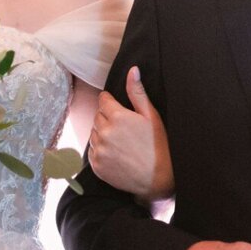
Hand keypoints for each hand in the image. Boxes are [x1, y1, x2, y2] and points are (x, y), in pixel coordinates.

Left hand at [89, 68, 173, 201]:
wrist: (158, 179)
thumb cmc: (158, 146)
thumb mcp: (151, 116)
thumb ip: (138, 93)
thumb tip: (133, 70)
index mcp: (118, 117)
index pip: (103, 100)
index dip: (112, 104)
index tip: (121, 112)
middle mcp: (104, 132)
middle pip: (98, 116)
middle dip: (108, 119)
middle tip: (125, 130)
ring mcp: (99, 150)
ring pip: (93, 133)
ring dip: (103, 135)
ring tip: (122, 143)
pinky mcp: (96, 165)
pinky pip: (92, 150)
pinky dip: (101, 150)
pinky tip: (117, 154)